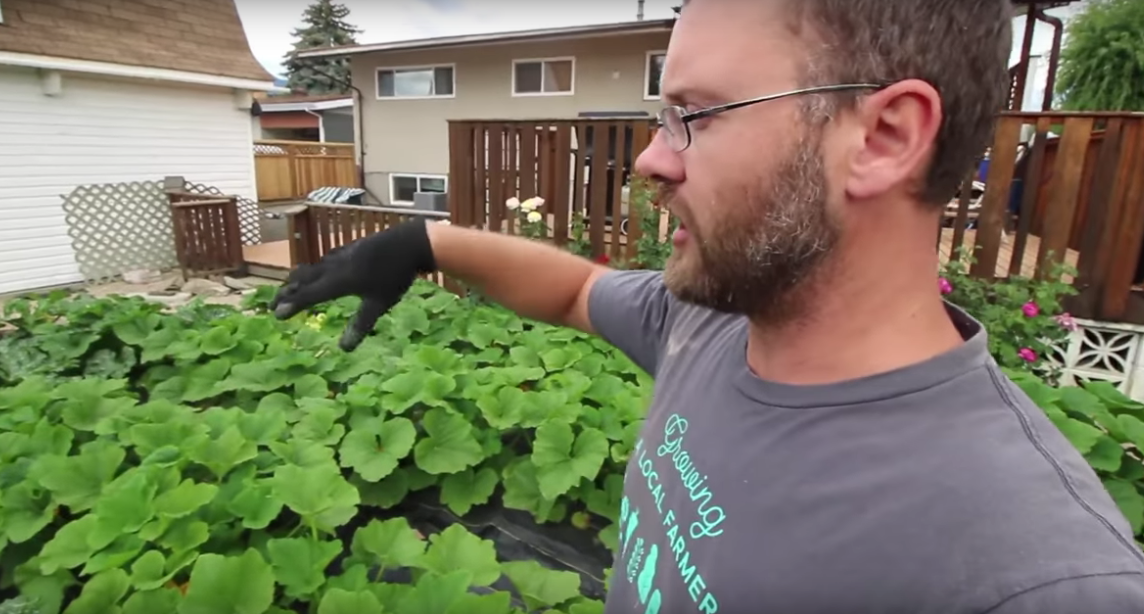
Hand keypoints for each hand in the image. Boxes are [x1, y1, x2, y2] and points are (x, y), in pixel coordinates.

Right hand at [269, 217, 436, 350]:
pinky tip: (319, 268)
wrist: (410, 242)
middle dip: (287, 292)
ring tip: (289, 286)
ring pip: (314, 268)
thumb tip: (344, 350)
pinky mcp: (350, 248)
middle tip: (272, 304)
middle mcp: (335, 266)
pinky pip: (325, 260)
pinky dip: (315, 268)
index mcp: (339, 281)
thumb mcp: (379, 304)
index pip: (309, 295)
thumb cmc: (396, 276)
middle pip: (305, 279)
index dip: (292, 304)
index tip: (276, 314)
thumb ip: (361, 325)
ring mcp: (342, 254)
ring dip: (299, 279)